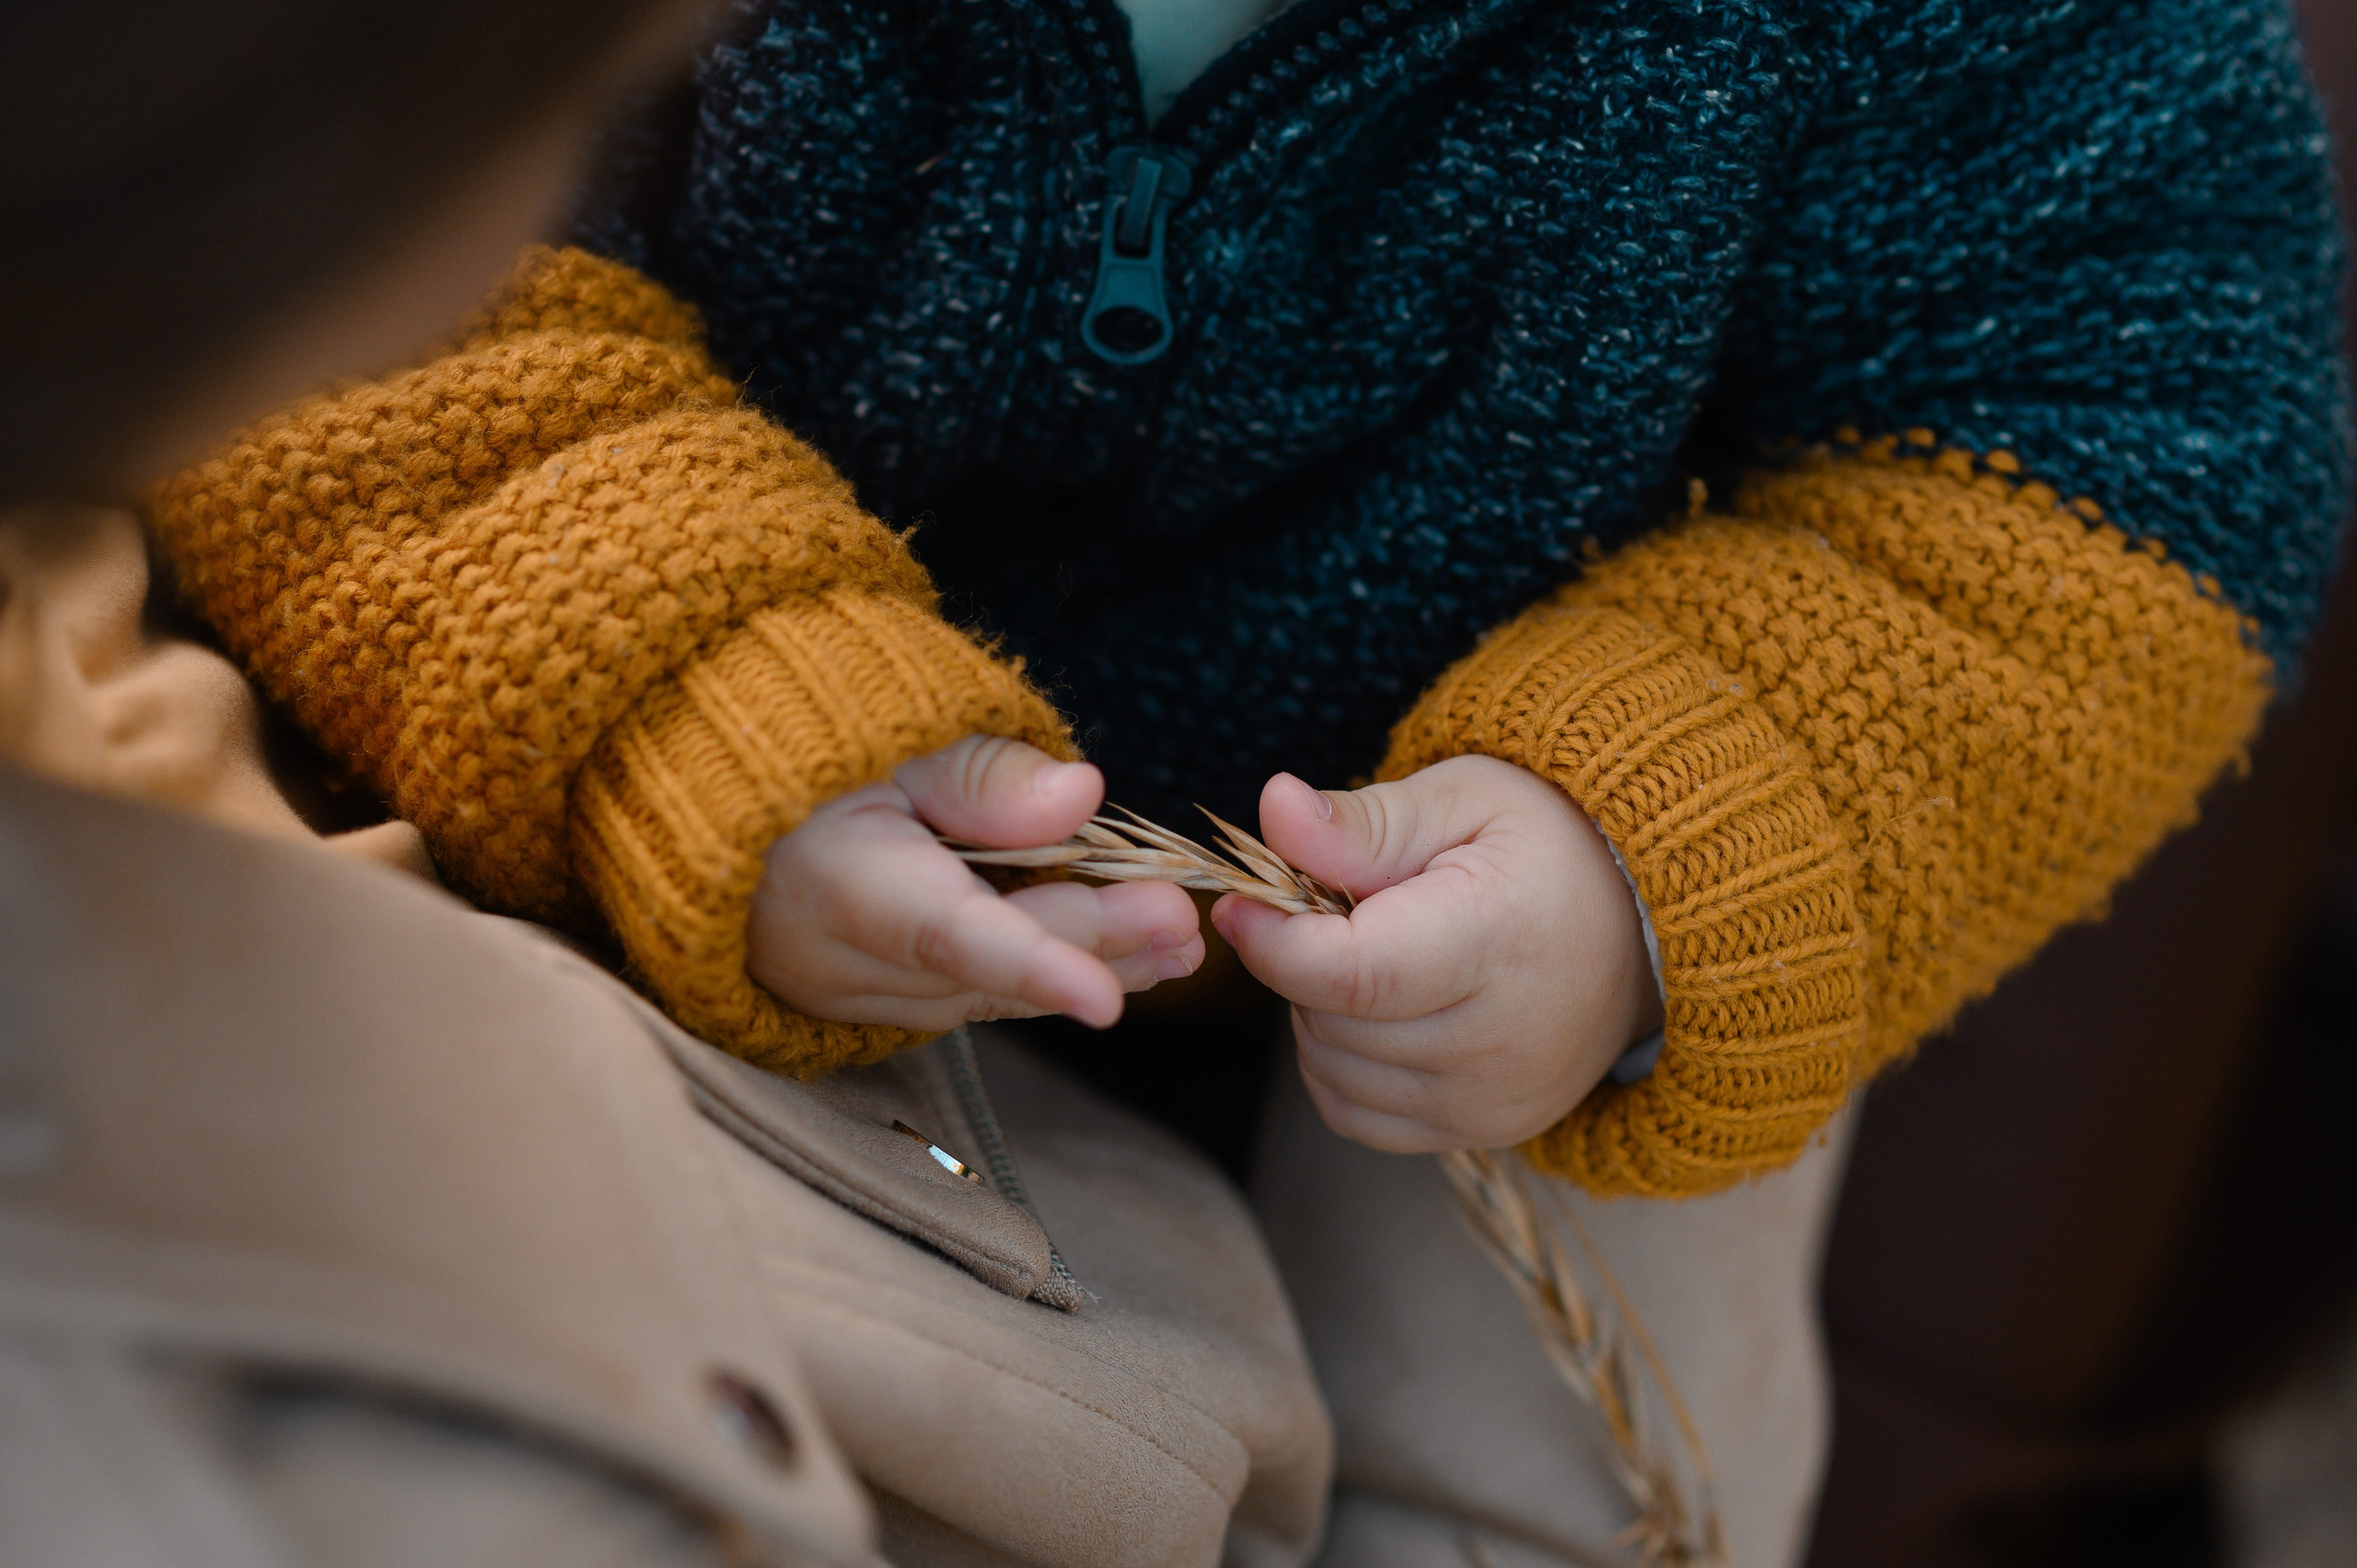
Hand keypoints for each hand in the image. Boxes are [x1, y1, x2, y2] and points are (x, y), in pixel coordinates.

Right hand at [749, 736, 1203, 1030]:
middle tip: (1181, 920)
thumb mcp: (887, 739)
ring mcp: (864, 999)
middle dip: (1092, 943)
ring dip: (1092, 964)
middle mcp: (847, 963)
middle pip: (989, 966)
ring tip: (1180, 943)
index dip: (1028, 966)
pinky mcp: (887, 1009)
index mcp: (838, 881)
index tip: (1102, 998)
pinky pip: (980, 995)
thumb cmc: (811, 769)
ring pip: (992, 992)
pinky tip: (1136, 956)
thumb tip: (1081, 795)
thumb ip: (980, 774)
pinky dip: (1054, 973)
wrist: (728, 838)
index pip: (944, 934)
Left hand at [1214, 758, 1661, 1151]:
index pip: (1351, 973)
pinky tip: (1375, 1009)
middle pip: (1333, 1021)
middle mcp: (1501, 1041)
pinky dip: (1338, 1063)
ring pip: (1330, 1070)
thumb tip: (1272, 808)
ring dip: (1317, 1012)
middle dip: (1301, 962)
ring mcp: (1492, 1101)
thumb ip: (1363, 821)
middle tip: (1338, 910)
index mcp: (1500, 942)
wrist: (1641, 931)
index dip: (1274, 941)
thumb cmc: (1544, 849)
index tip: (1242, 901)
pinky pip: (1354, 1114)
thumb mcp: (1462, 802)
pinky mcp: (1479, 1133)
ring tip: (1370, 951)